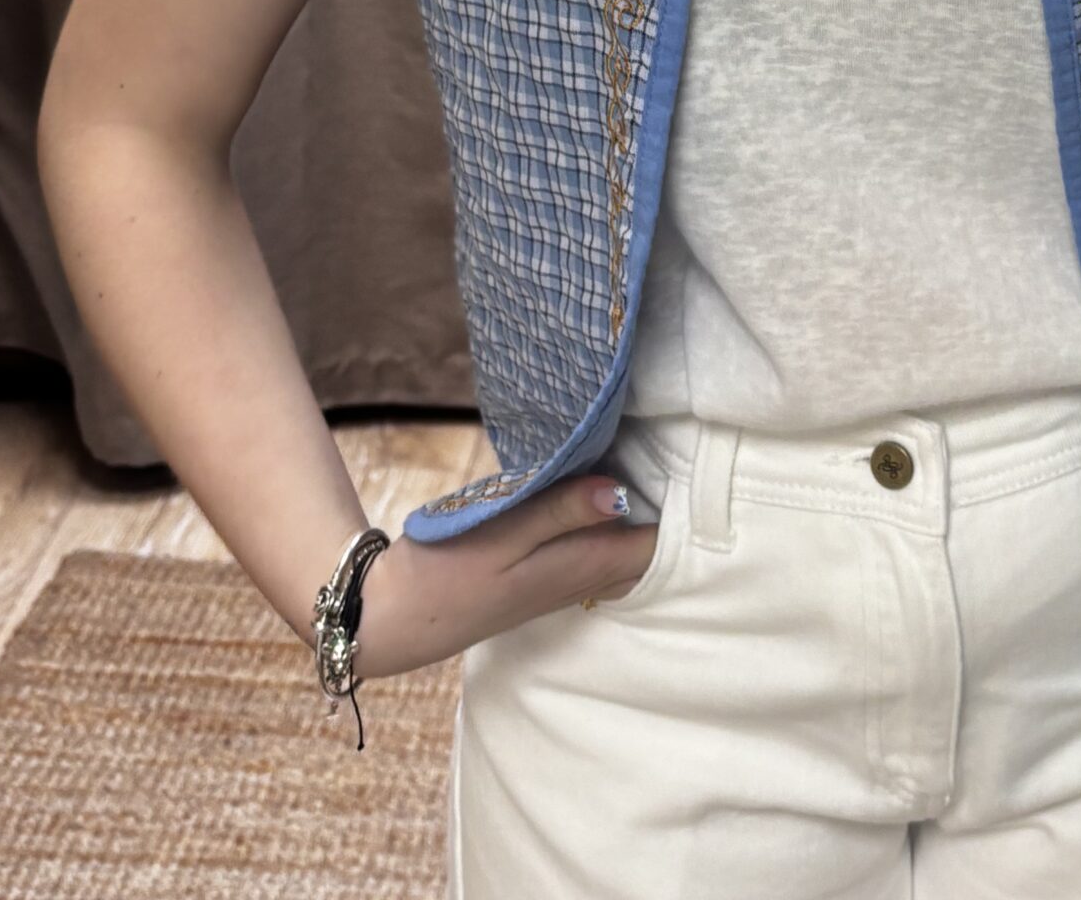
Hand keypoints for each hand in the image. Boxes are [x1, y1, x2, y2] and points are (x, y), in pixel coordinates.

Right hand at [348, 472, 658, 678]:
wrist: (389, 618)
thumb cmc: (443, 572)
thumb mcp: (501, 534)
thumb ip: (561, 512)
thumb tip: (622, 493)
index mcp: (572, 570)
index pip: (648, 548)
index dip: (675, 512)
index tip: (691, 467)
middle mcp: (572, 583)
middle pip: (637, 553)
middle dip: (661, 514)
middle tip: (677, 461)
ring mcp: (550, 586)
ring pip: (612, 554)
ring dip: (631, 521)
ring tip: (647, 470)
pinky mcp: (531, 580)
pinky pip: (585, 554)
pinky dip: (600, 528)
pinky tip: (594, 498)